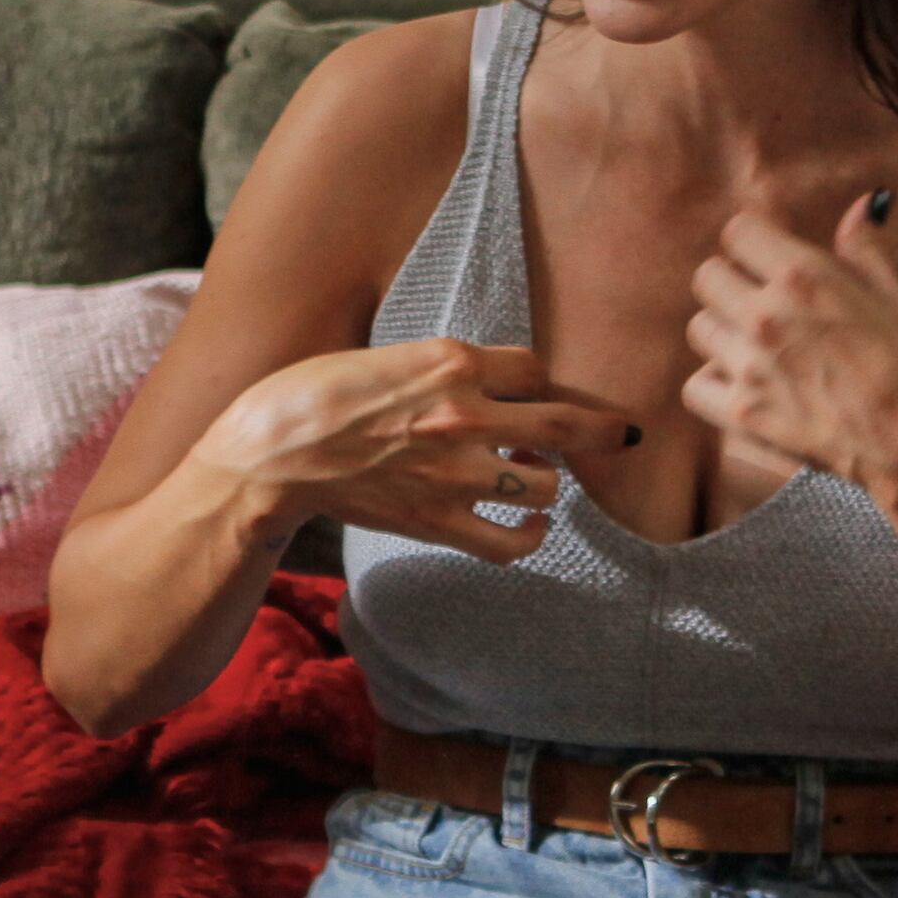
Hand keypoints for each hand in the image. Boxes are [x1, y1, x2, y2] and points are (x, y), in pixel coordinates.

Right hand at [197, 338, 634, 561]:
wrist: (271, 455)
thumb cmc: (312, 395)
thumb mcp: (385, 356)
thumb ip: (439, 368)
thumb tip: (479, 381)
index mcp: (450, 361)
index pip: (533, 367)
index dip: (539, 382)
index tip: (539, 392)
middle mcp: (466, 414)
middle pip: (566, 425)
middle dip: (606, 430)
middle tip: (627, 435)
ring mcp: (457, 473)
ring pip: (546, 485)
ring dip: (548, 483)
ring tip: (537, 482)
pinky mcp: (440, 521)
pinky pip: (513, 540)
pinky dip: (532, 536)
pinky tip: (532, 527)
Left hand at [683, 194, 897, 503]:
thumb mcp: (895, 296)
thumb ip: (863, 249)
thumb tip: (862, 205)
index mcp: (804, 276)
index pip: (737, 232)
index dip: (753, 244)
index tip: (766, 259)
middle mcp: (766, 314)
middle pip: (708, 277)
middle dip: (731, 283)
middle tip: (759, 303)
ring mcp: (749, 365)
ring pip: (700, 328)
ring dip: (723, 332)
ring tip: (756, 347)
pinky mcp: (742, 412)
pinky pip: (695, 385)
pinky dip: (713, 383)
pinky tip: (742, 384)